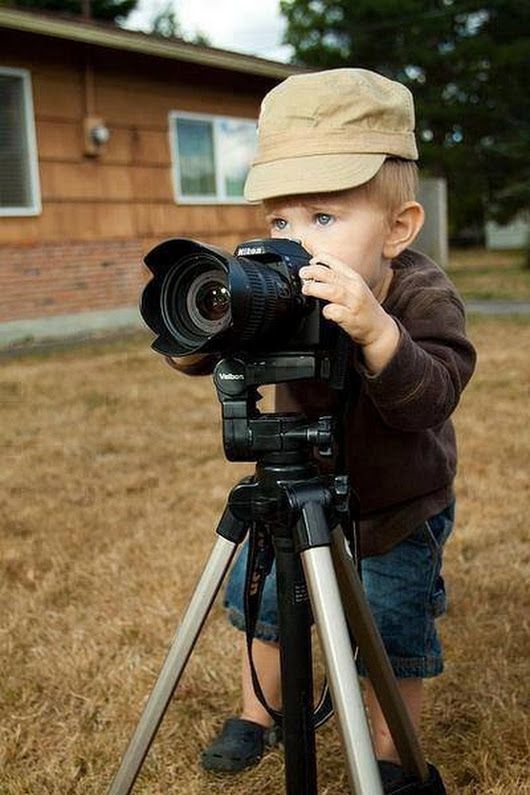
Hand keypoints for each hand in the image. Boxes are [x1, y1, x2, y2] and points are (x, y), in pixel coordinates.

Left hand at [299, 251, 399, 372]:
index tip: (310, 262)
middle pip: (330, 275)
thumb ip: (338, 280)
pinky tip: (325, 312)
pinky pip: (335, 312)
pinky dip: (327, 311)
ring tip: (306, 289)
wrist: (379, 328)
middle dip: (313, 272)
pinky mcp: (351, 317)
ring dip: (316, 288)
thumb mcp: (354, 288)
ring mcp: (353, 303)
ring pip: (332, 291)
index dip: (321, 260)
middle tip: (302, 274)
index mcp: (354, 278)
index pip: (336, 263)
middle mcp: (354, 288)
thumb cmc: (363, 307)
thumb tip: (316, 272)